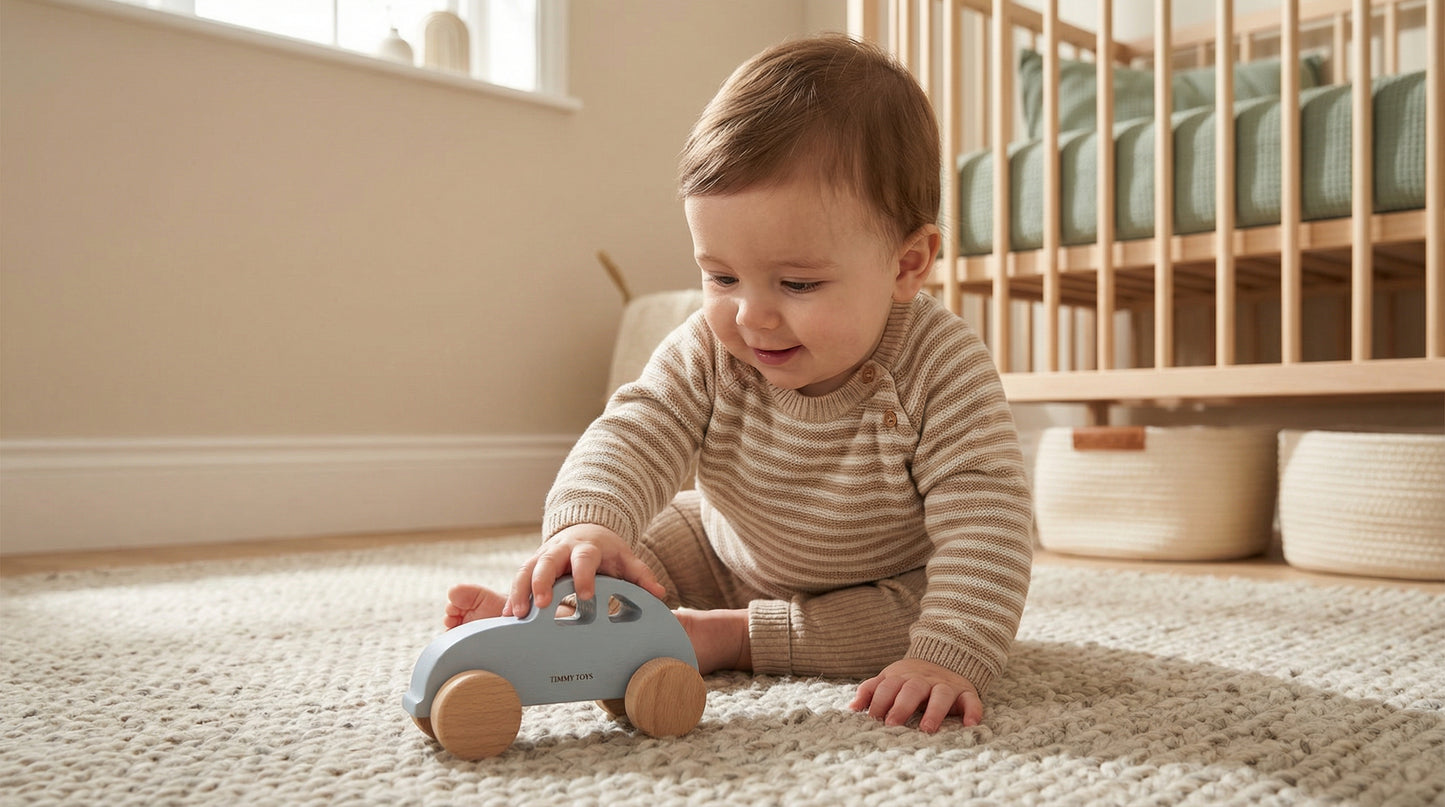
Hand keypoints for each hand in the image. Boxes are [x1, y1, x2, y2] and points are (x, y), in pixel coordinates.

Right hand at [504, 523, 666, 616]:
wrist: (585, 530)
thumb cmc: (607, 551)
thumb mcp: (626, 559)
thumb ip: (642, 576)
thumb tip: (659, 594)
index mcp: (586, 547)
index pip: (584, 559)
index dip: (584, 576)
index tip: (586, 597)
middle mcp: (561, 549)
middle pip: (547, 561)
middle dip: (541, 582)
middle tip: (542, 605)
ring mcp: (543, 555)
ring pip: (525, 569)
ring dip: (520, 591)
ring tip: (515, 615)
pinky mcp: (531, 565)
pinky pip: (517, 578)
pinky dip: (511, 596)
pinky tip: (505, 616)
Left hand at [849, 657, 982, 732]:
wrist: (945, 659)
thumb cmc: (910, 679)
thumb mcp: (889, 680)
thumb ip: (871, 691)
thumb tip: (852, 708)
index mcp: (903, 676)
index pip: (888, 686)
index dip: (879, 700)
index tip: (871, 717)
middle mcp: (924, 680)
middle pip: (912, 688)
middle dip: (901, 706)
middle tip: (892, 724)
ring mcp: (945, 685)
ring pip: (941, 694)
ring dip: (934, 711)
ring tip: (927, 728)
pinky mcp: (966, 693)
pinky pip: (971, 700)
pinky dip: (972, 711)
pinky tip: (969, 725)